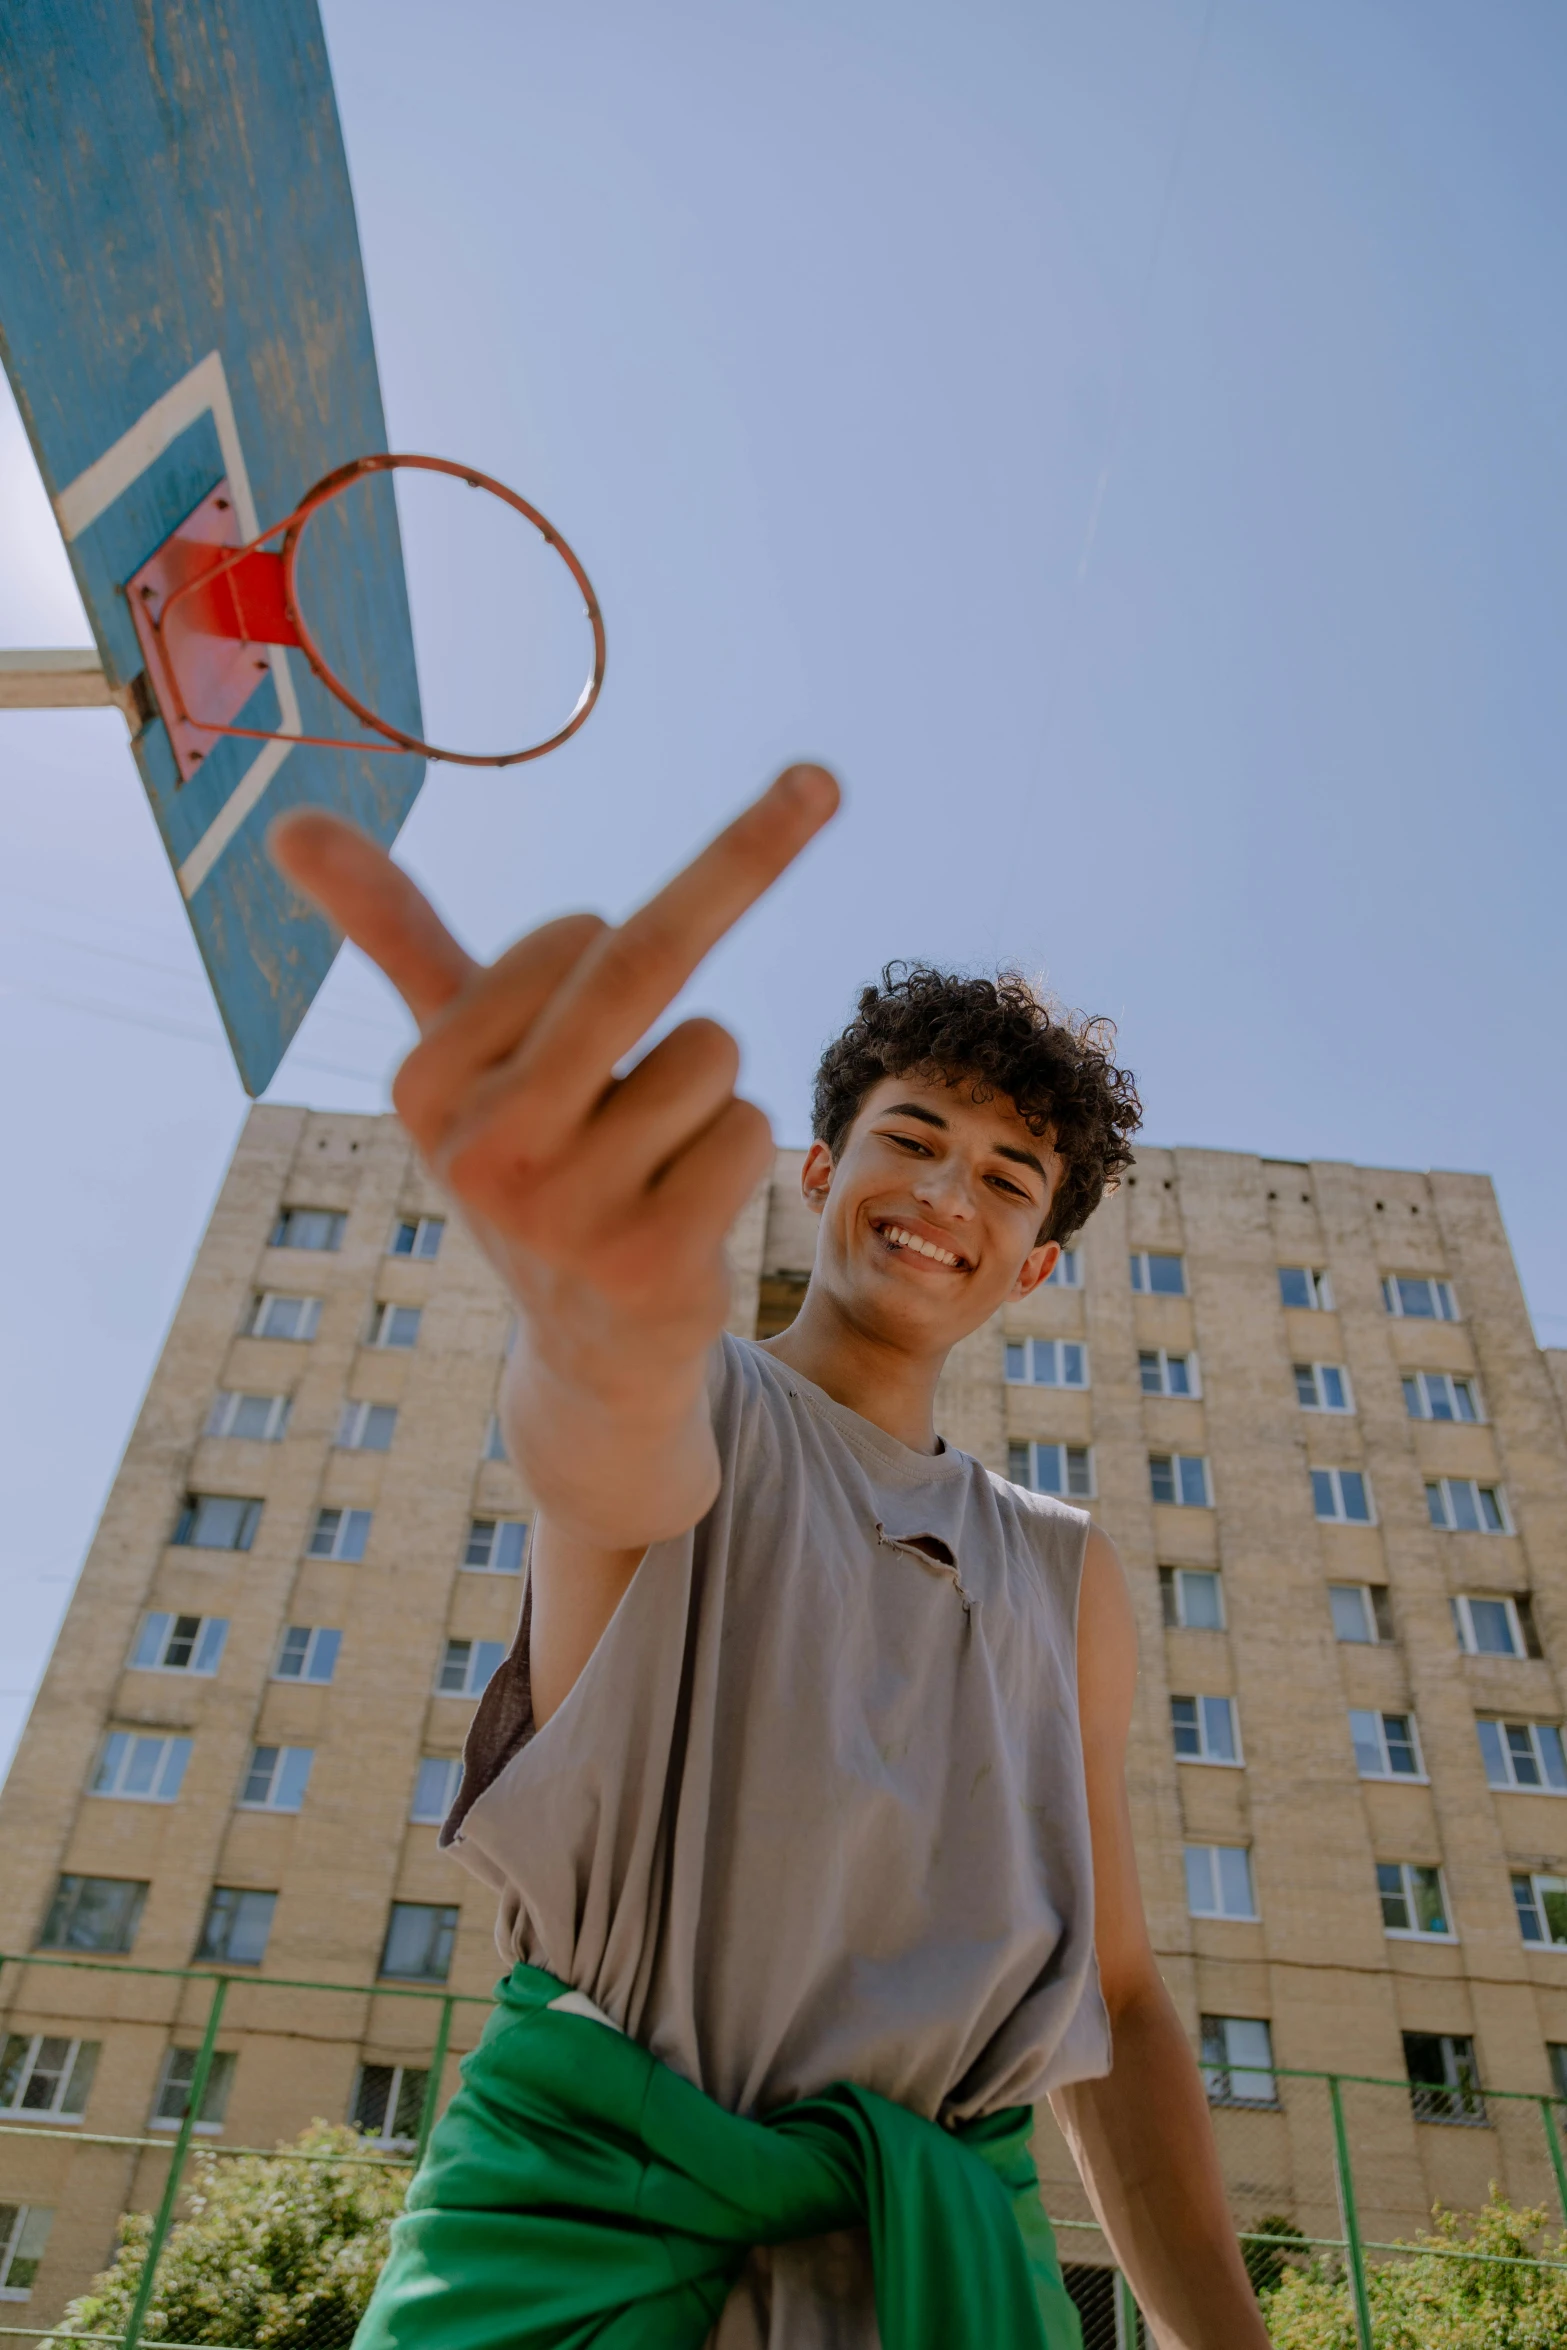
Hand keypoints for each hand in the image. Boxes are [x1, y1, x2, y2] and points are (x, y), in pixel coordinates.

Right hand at [269, 765, 839, 1439]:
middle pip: (642, 963)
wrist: (591, 1349)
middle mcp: (483, 1148)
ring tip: (651, 1159)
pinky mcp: (649, 1261)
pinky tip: (684, 1210)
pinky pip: (747, 1126)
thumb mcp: (455, 1060)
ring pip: (712, 1049)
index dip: (608, 953)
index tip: (582, 1014)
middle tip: (815, 781)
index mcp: (424, 1085)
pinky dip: (737, 1150)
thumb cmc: (534, 1164)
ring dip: (707, 1087)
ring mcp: (565, 1212)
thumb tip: (289, 821)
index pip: (575, 936)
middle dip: (750, 849)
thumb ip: (391, 937)